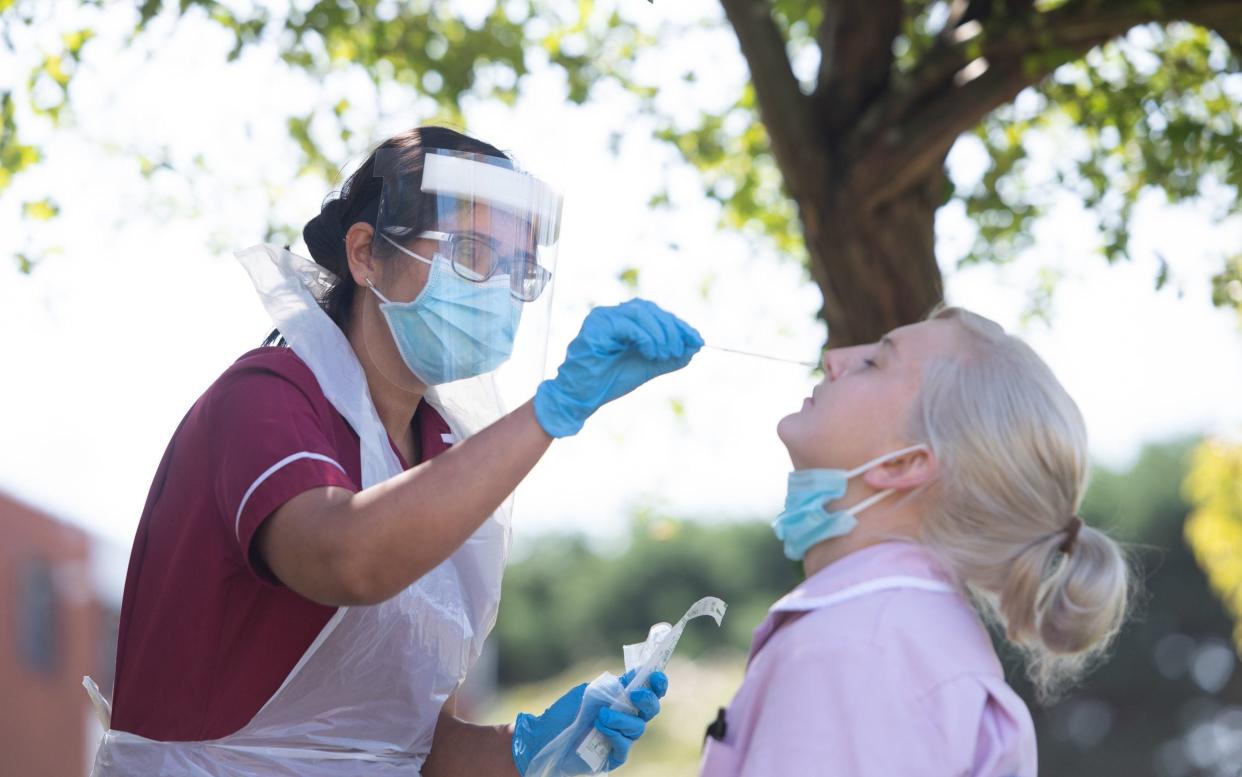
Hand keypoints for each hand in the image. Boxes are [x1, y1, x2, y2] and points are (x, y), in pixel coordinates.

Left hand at [511, 670, 668, 775]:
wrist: (543, 736)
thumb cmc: (565, 712)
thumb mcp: (588, 692)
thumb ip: (612, 686)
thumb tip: (635, 675)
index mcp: (622, 700)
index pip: (649, 692)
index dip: (657, 684)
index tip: (656, 676)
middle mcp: (626, 719)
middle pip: (650, 711)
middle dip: (646, 700)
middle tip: (634, 694)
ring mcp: (621, 738)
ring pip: (637, 728)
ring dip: (621, 719)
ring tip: (601, 715)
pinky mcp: (614, 756)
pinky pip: (624, 746)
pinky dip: (615, 735)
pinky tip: (600, 728)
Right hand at [534, 299, 702, 437]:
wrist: (583, 397)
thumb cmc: (610, 381)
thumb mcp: (648, 367)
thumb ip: (670, 357)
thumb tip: (695, 347)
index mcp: (625, 320)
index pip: (656, 314)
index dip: (679, 325)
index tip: (698, 340)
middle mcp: (613, 314)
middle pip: (651, 310)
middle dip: (672, 329)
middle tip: (681, 350)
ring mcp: (603, 317)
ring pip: (641, 313)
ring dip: (660, 334)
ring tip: (666, 354)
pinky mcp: (596, 325)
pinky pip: (628, 324)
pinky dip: (645, 338)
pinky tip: (651, 353)